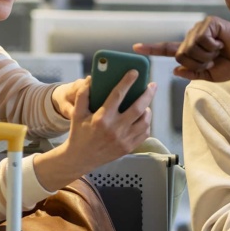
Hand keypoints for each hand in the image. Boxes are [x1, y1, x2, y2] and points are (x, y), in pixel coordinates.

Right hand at [33, 70, 156, 190]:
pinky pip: (144, 133)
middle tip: (152, 85)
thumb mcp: (77, 113)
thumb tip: (90, 79)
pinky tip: (143, 117)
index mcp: (102, 118)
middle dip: (148, 94)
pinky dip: (146, 123)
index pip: (118, 95)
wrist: (80, 158)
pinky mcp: (128, 148)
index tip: (135, 72)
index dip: (127, 82)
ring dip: (148, 109)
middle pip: (138, 108)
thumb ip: (83, 95)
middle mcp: (115, 129)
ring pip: (144, 121)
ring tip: (146, 102)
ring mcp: (123, 140)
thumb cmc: (79, 133)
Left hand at [134, 16, 229, 81]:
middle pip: (180, 56)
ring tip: (219, 51)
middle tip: (214, 61)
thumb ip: (193, 74)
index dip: (152, 49)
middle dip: (197, 64)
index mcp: (191, 49)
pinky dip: (212, 47)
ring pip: (189, 50)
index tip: (135, 48)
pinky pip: (201, 41)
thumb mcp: (211, 76)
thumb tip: (176, 70)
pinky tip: (222, 43)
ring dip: (206, 56)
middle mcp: (192, 37)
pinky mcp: (208, 23)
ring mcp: (199, 28)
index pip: (168, 49)